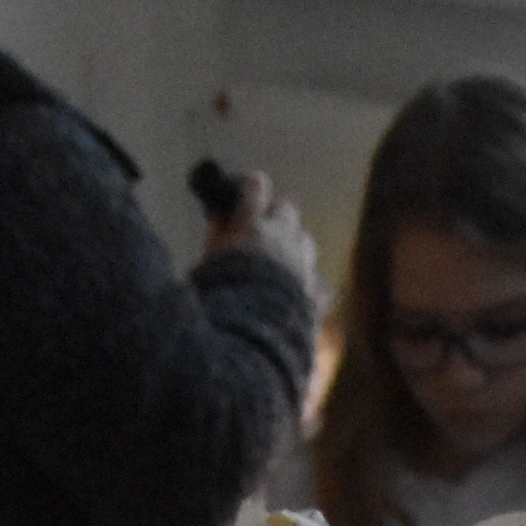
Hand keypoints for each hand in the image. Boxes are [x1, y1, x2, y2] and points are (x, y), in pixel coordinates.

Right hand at [201, 167, 320, 301]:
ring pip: (305, 241)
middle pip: (287, 209)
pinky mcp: (316, 294)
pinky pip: (316, 280)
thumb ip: (217, 231)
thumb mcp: (209, 260)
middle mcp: (283, 238)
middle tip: (263, 230)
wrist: (248, 338)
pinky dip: (306, 284)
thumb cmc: (219, 296)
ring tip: (280, 264)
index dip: (251, 188)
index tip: (247, 190)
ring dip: (294, 247)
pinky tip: (296, 295)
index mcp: (252, 224)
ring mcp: (303, 265)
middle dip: (277, 216)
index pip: (256, 186)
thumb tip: (219, 210)